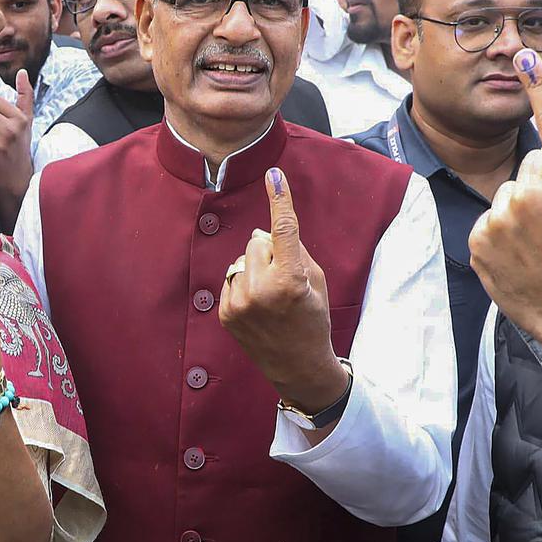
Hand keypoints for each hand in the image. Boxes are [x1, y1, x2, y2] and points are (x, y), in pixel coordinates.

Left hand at [219, 168, 347, 414]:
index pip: (283, 230)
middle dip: (270, 250)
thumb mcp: (316, 282)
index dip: (279, 199)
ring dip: (255, 267)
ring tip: (270, 295)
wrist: (298, 366)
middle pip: (257, 241)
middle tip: (284, 276)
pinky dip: (244, 283)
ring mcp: (240, 303)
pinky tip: (258, 305)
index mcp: (291, 281)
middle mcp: (261, 290)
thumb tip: (261, 229)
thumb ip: (292, 250)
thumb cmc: (313, 319)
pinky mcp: (225, 312)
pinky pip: (231, 277)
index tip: (274, 175)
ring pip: (242, 258)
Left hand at [469, 50, 541, 360]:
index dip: (538, 88)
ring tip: (535, 244)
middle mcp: (529, 196)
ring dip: (517, 210)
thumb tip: (541, 156)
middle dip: (538, 185)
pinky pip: (488, 219)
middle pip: (526, 167)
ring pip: (505, 193)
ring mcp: (500, 218)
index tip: (525, 58)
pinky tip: (517, 255)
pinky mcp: (478, 238)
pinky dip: (499, 233)